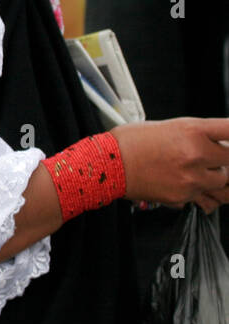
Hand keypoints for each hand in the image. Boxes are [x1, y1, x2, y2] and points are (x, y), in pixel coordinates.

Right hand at [112, 118, 228, 211]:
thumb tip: (215, 144)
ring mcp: (191, 178)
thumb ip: (197, 135)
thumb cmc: (131, 142)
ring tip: (195, 171)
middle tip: (209, 156)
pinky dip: (196, 190)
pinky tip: (180, 181)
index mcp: (192, 130)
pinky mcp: (183, 197)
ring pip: (222, 181)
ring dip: (214, 176)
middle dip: (222, 158)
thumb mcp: (167, 127)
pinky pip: (204, 196)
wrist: (106, 165)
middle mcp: (196, 153)